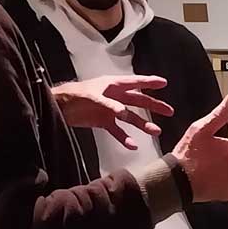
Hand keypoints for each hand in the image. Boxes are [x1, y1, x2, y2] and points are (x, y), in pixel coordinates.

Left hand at [51, 75, 173, 148]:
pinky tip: (133, 146)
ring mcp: (111, 110)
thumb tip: (123, 113)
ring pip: (131, 118)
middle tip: (169, 111)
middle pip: (139, 101)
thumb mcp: (92, 97)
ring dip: (143, 125)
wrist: (58, 107)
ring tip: (156, 132)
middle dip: (154, 105)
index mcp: (114, 85)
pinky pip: (118, 131)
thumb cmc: (74, 95)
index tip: (164, 83)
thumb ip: (108, 104)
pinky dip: (125, 138)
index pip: (135, 82)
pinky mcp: (104, 122)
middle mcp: (116, 97)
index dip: (150, 82)